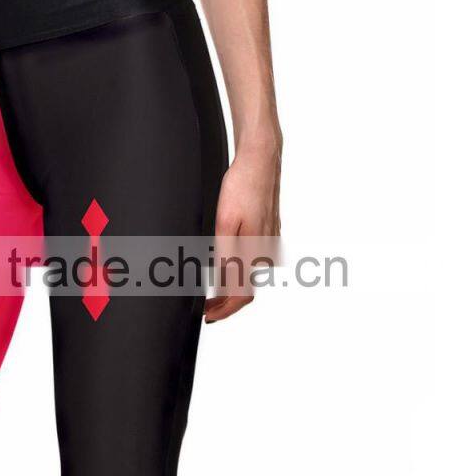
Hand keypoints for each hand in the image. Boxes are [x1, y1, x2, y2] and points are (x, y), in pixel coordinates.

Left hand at [205, 135, 281, 322]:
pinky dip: (239, 271)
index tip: (208, 316)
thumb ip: (226, 257)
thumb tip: (224, 286)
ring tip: (212, 290)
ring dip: (233, 287)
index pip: (242, 295)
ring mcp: (270, 241)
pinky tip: (227, 265)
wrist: (261, 159)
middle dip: (226, 302)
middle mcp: (266, 251)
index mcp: (256, 252)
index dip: (225, 310)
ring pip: (251, 275)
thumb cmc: (242, 186)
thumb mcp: (225, 223)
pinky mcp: (269, 231)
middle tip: (205, 306)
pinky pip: (254, 260)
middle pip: (247, 289)